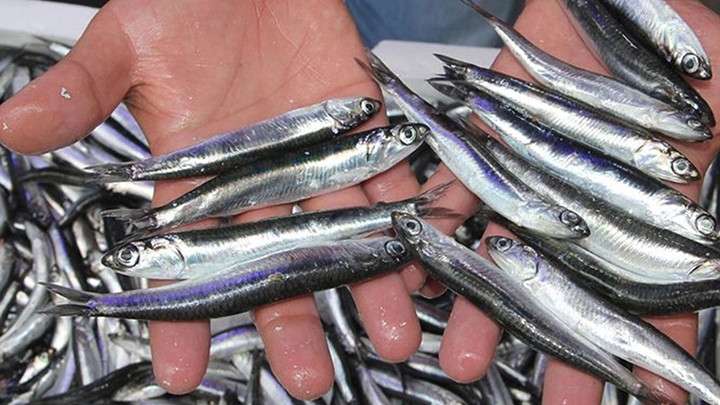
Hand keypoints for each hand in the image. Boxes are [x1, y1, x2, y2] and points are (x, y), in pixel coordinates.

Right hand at [0, 0, 426, 397]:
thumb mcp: (128, 41)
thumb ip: (84, 89)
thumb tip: (10, 125)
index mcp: (198, 174)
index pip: (187, 258)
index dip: (183, 314)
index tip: (183, 370)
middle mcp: (260, 180)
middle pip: (277, 261)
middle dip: (292, 318)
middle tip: (308, 378)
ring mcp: (315, 160)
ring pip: (342, 233)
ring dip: (366, 283)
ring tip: (389, 337)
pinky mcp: (362, 129)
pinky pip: (389, 182)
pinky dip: (406, 217)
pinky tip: (420, 260)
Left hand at [423, 0, 719, 402]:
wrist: (611, 2)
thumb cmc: (682, 45)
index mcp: (643, 212)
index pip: (652, 295)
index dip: (654, 347)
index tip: (655, 395)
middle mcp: (582, 211)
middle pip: (571, 294)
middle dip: (562, 349)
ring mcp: (529, 185)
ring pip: (506, 259)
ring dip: (486, 311)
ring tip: (465, 360)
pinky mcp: (485, 152)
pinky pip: (457, 200)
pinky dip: (441, 237)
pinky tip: (424, 281)